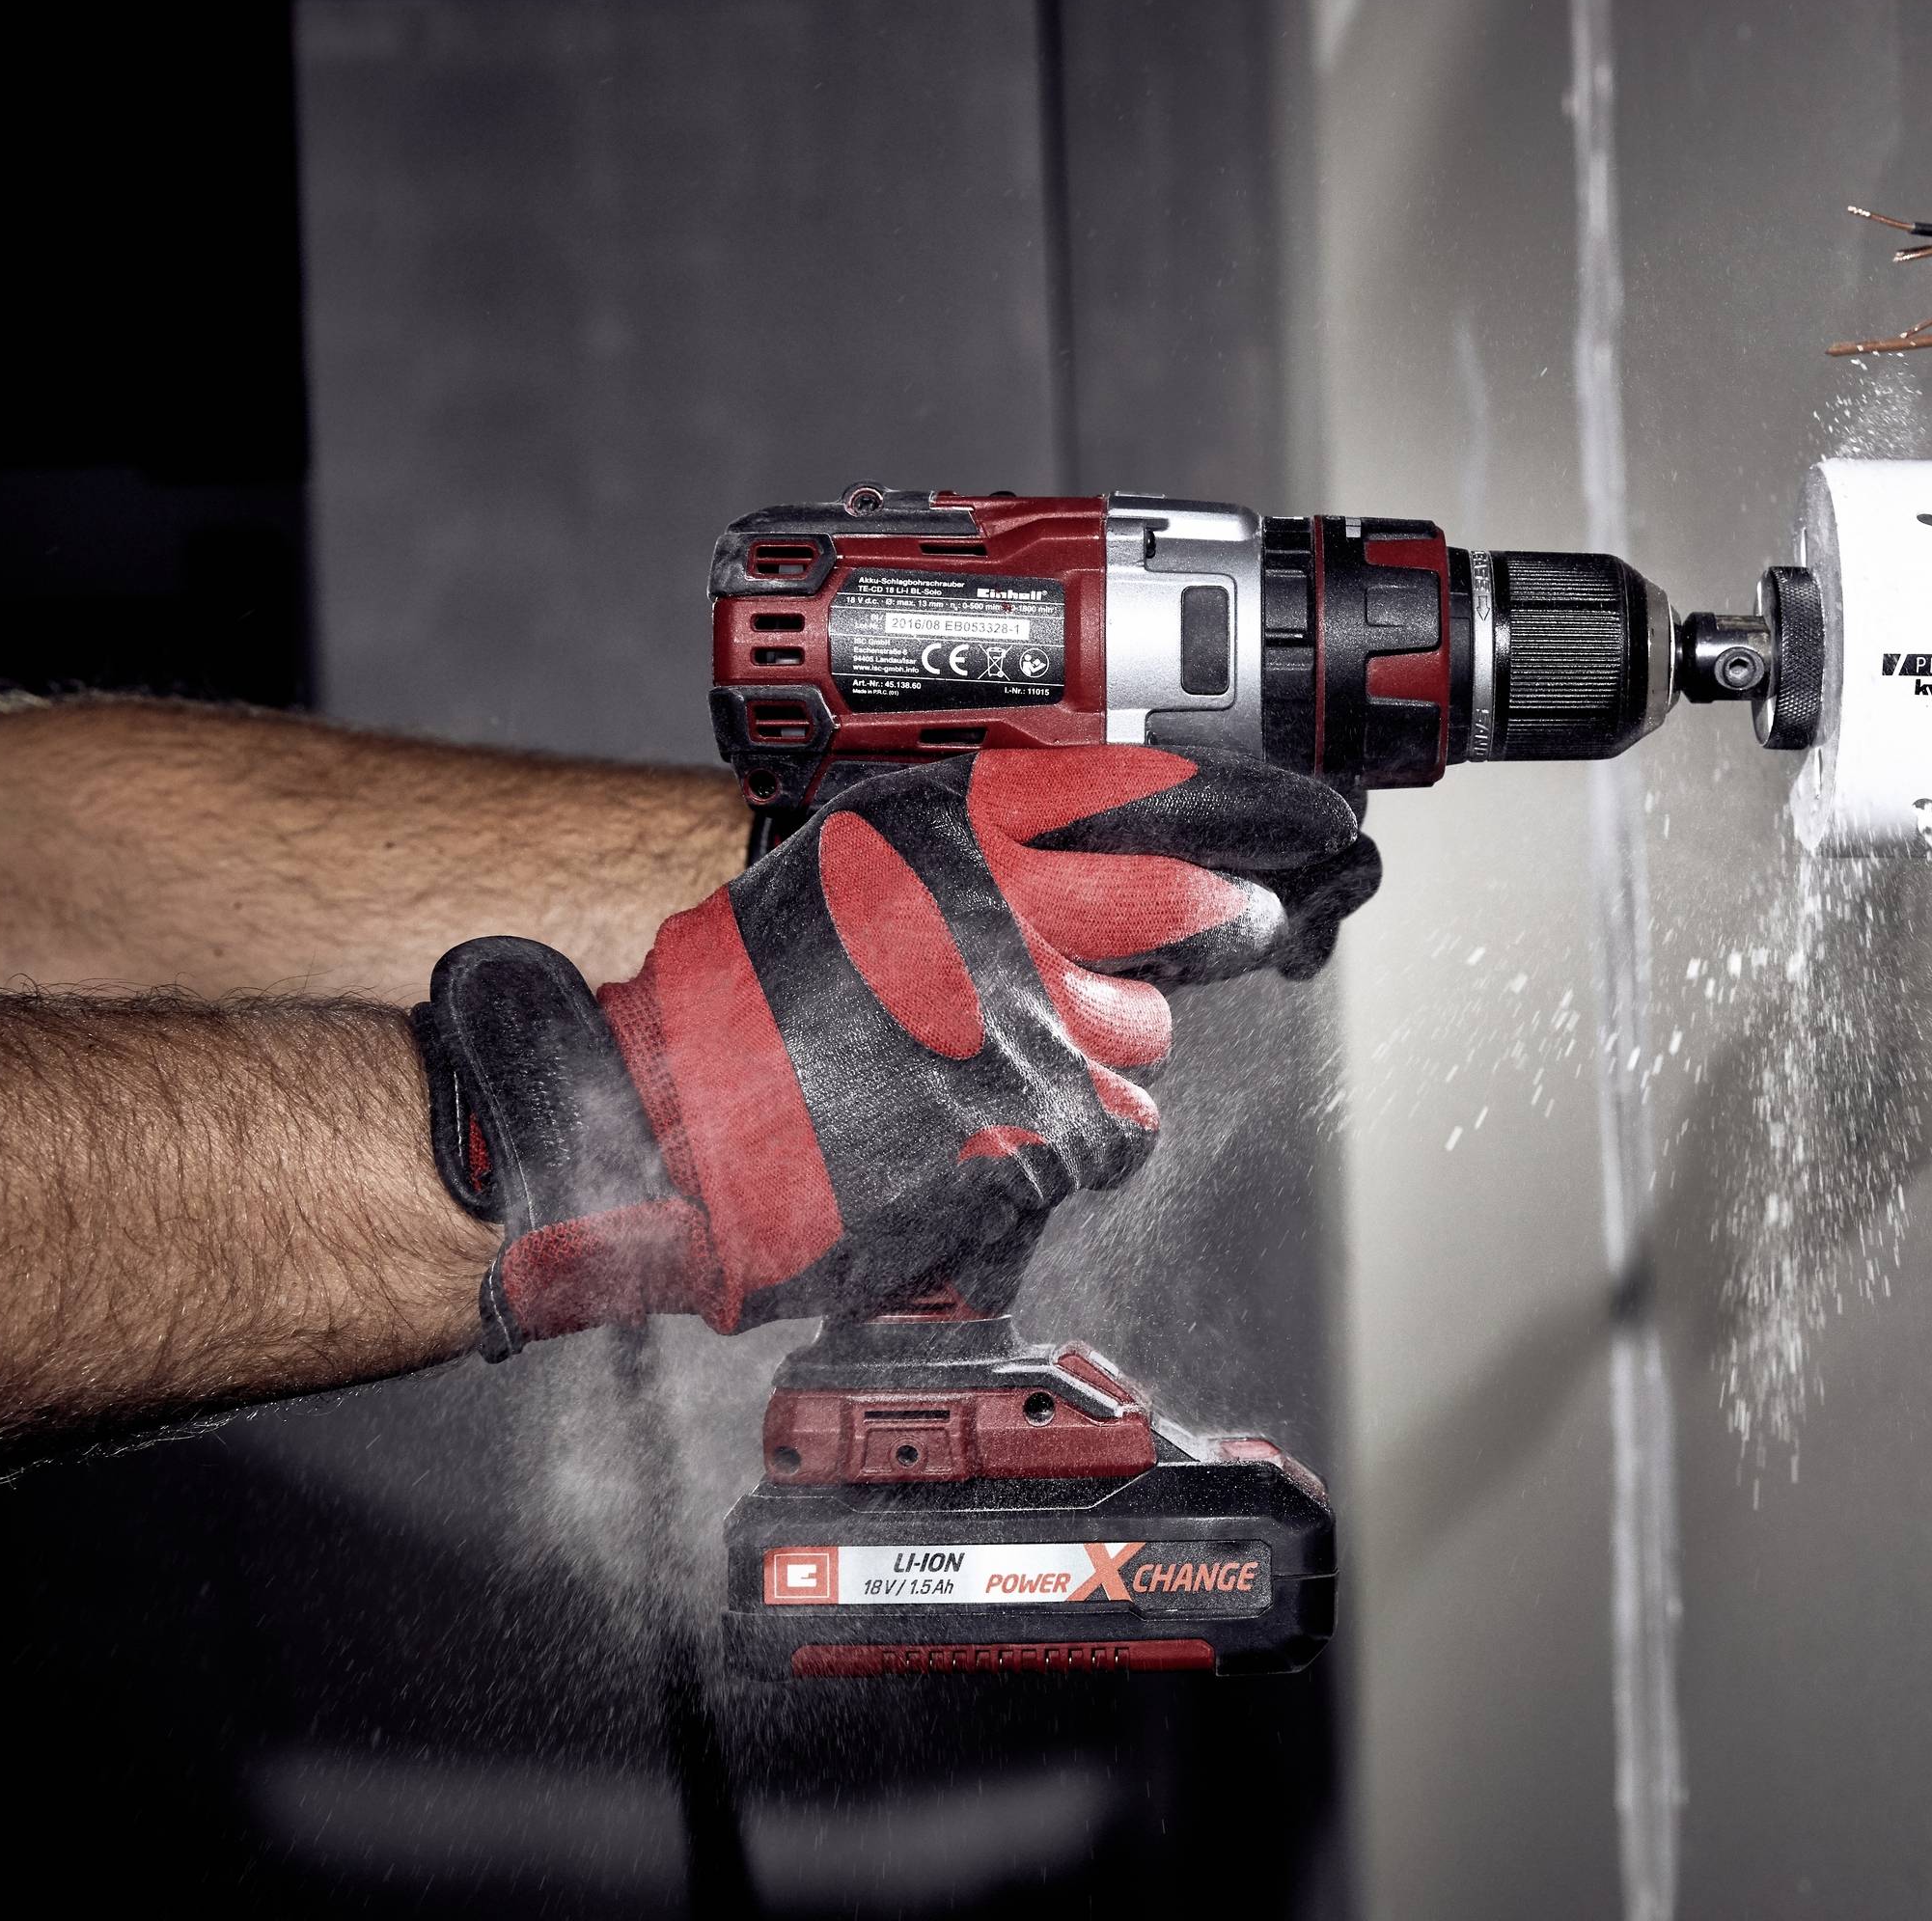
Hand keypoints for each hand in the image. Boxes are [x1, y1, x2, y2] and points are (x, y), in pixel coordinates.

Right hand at [411, 746, 1372, 1350]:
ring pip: (1144, 1034)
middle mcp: (997, 910)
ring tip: (1003, 1069)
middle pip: (1181, 904)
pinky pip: (1117, 1131)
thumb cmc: (728, 1018)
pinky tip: (991, 1141)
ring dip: (1102, 1052)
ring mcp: (1023, 1025)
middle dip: (1217, 921)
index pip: (1132, 787)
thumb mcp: (843, 878)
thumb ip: (962, 861)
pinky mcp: (1034, 1132)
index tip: (1281, 818)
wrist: (651, 1135)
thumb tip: (1083, 862)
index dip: (1226, 805)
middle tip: (1243, 925)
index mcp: (944, 829)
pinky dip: (1073, 1144)